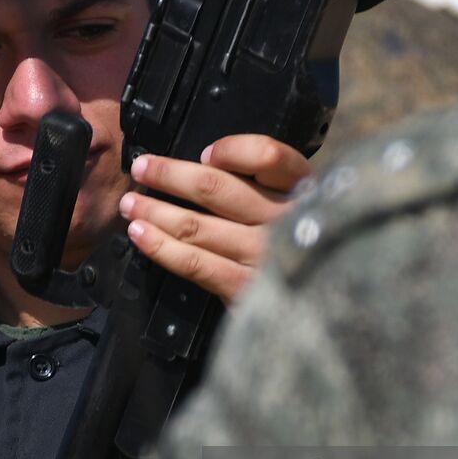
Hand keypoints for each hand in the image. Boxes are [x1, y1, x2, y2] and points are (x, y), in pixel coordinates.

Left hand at [118, 134, 311, 302]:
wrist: (327, 308)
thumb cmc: (303, 247)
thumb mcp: (299, 206)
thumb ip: (266, 184)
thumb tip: (206, 165)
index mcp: (303, 189)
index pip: (269, 156)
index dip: (232, 151)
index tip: (205, 154)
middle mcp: (285, 220)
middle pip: (216, 188)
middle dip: (169, 175)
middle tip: (141, 169)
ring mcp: (265, 256)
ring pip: (196, 225)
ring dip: (155, 211)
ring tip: (131, 206)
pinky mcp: (247, 289)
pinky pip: (195, 264)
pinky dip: (161, 248)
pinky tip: (141, 236)